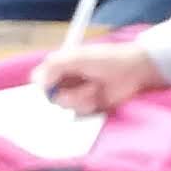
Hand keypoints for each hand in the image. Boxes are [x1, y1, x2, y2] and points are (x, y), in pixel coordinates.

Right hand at [43, 41, 164, 115]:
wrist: (133, 69)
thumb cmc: (106, 58)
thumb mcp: (78, 57)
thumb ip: (55, 65)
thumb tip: (38, 83)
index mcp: (59, 68)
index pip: (39, 81)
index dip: (43, 87)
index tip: (50, 87)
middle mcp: (64, 83)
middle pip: (49, 97)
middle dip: (65, 94)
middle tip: (83, 85)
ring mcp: (75, 95)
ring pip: (64, 106)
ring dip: (80, 98)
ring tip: (94, 88)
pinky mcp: (87, 106)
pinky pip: (78, 113)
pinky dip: (87, 106)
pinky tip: (98, 97)